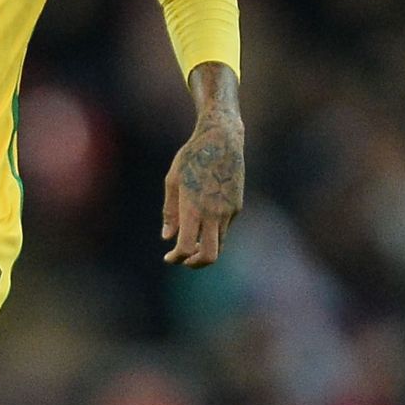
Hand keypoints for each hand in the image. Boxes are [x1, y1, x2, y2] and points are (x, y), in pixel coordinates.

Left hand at [163, 64, 244, 267]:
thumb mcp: (172, 181)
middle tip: (182, 260)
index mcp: (193, 209)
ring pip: (218, 245)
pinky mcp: (237, 207)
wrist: (222, 141)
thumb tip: (168, 237)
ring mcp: (228, 212)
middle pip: (209, 256)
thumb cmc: (191, 157)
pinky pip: (224, 229)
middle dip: (194, 263)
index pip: (185, 247)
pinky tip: (202, 224)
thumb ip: (170, 212)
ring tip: (189, 245)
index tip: (168, 257)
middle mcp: (213, 214)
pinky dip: (212, 234)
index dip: (176, 257)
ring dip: (204, 249)